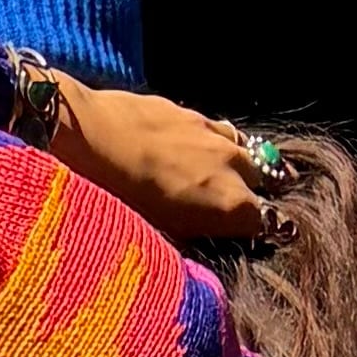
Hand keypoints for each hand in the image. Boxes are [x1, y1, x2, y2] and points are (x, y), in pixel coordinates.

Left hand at [54, 82, 275, 249]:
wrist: (88, 138)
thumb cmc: (120, 200)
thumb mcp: (161, 236)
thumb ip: (195, 239)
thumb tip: (207, 243)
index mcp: (230, 205)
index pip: (268, 221)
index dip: (265, 230)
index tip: (259, 236)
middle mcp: (231, 167)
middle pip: (265, 180)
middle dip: (262, 193)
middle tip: (256, 203)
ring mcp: (212, 135)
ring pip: (247, 148)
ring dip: (248, 163)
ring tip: (245, 173)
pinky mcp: (188, 112)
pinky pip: (220, 128)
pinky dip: (221, 142)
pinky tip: (209, 147)